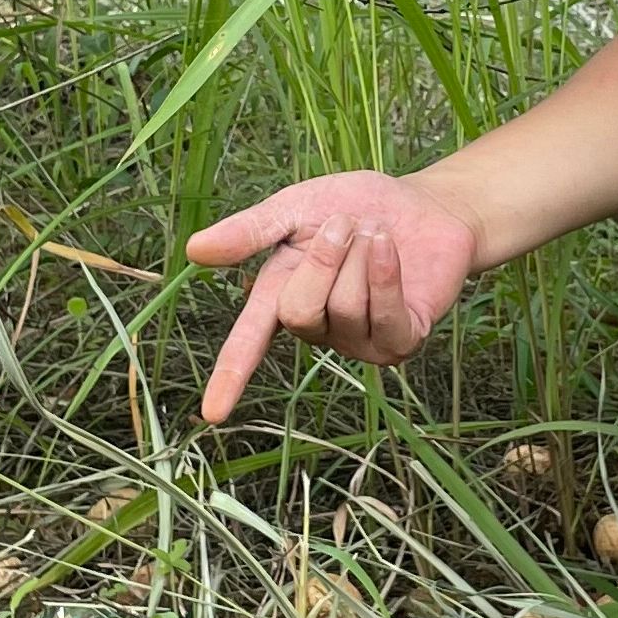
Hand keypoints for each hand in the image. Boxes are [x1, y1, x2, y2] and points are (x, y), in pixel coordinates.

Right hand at [183, 171, 482, 421]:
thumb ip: (250, 231)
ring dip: (360, 256)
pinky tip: (388, 246)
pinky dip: (385, 274)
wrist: (423, 204)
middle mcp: (318, 329)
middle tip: (344, 223)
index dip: (230, 377)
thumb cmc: (356, 206)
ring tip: (374, 232)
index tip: (213, 414)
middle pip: (299, 311)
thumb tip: (194, 251)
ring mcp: (359, 341)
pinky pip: (385, 317)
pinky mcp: (400, 341)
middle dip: (321, 259)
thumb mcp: (295, 208)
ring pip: (345, 308)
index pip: (249, 344)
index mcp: (281, 296)